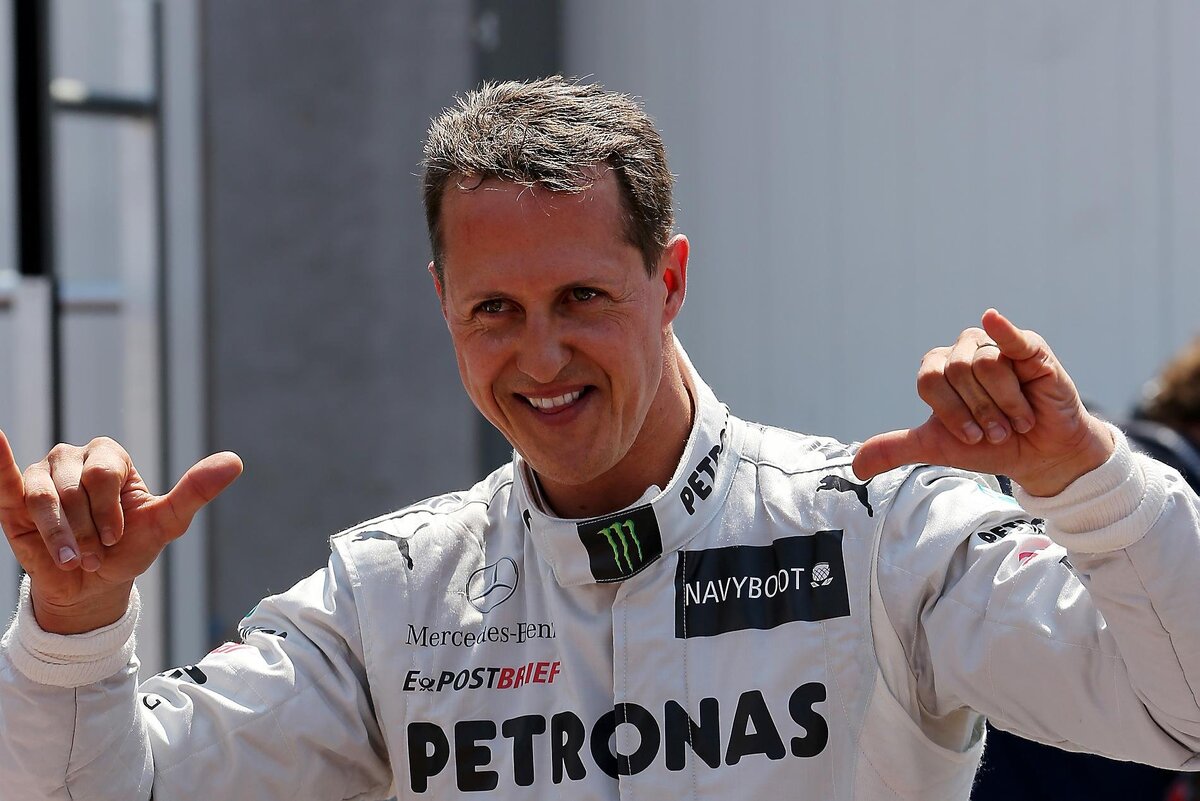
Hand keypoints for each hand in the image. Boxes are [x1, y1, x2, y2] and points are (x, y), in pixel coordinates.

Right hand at [0, 431, 241, 633]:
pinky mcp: (13, 497)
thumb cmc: (128, 549)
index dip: (109, 514)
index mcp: (110, 456)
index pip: (103, 477)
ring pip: (44, 499)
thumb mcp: (166, 523)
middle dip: (85, 531)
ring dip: (59, 535)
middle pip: (74, 491)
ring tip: (71, 558)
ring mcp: (41, 474)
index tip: (115, 539)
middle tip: (91, 554)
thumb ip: (195, 491)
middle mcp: (73, 458)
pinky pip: (3, 476)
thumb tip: (235, 460)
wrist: (92, 584)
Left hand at [852, 309, 1112, 495]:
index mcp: (938, 369)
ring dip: (1004, 403)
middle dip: (979, 411)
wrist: (1039, 454)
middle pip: (956, 372)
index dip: (950, 413)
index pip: (929, 381)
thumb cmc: (990, 445)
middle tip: (998, 430)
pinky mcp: (1030, 347)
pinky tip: (992, 320)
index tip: (971, 437)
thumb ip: (896, 448)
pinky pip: (1010, 336)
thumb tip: (855, 465)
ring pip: (985, 364)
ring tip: (1018, 418)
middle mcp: (963, 351)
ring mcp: (996, 346)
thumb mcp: (937, 448)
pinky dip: (1001, 328)